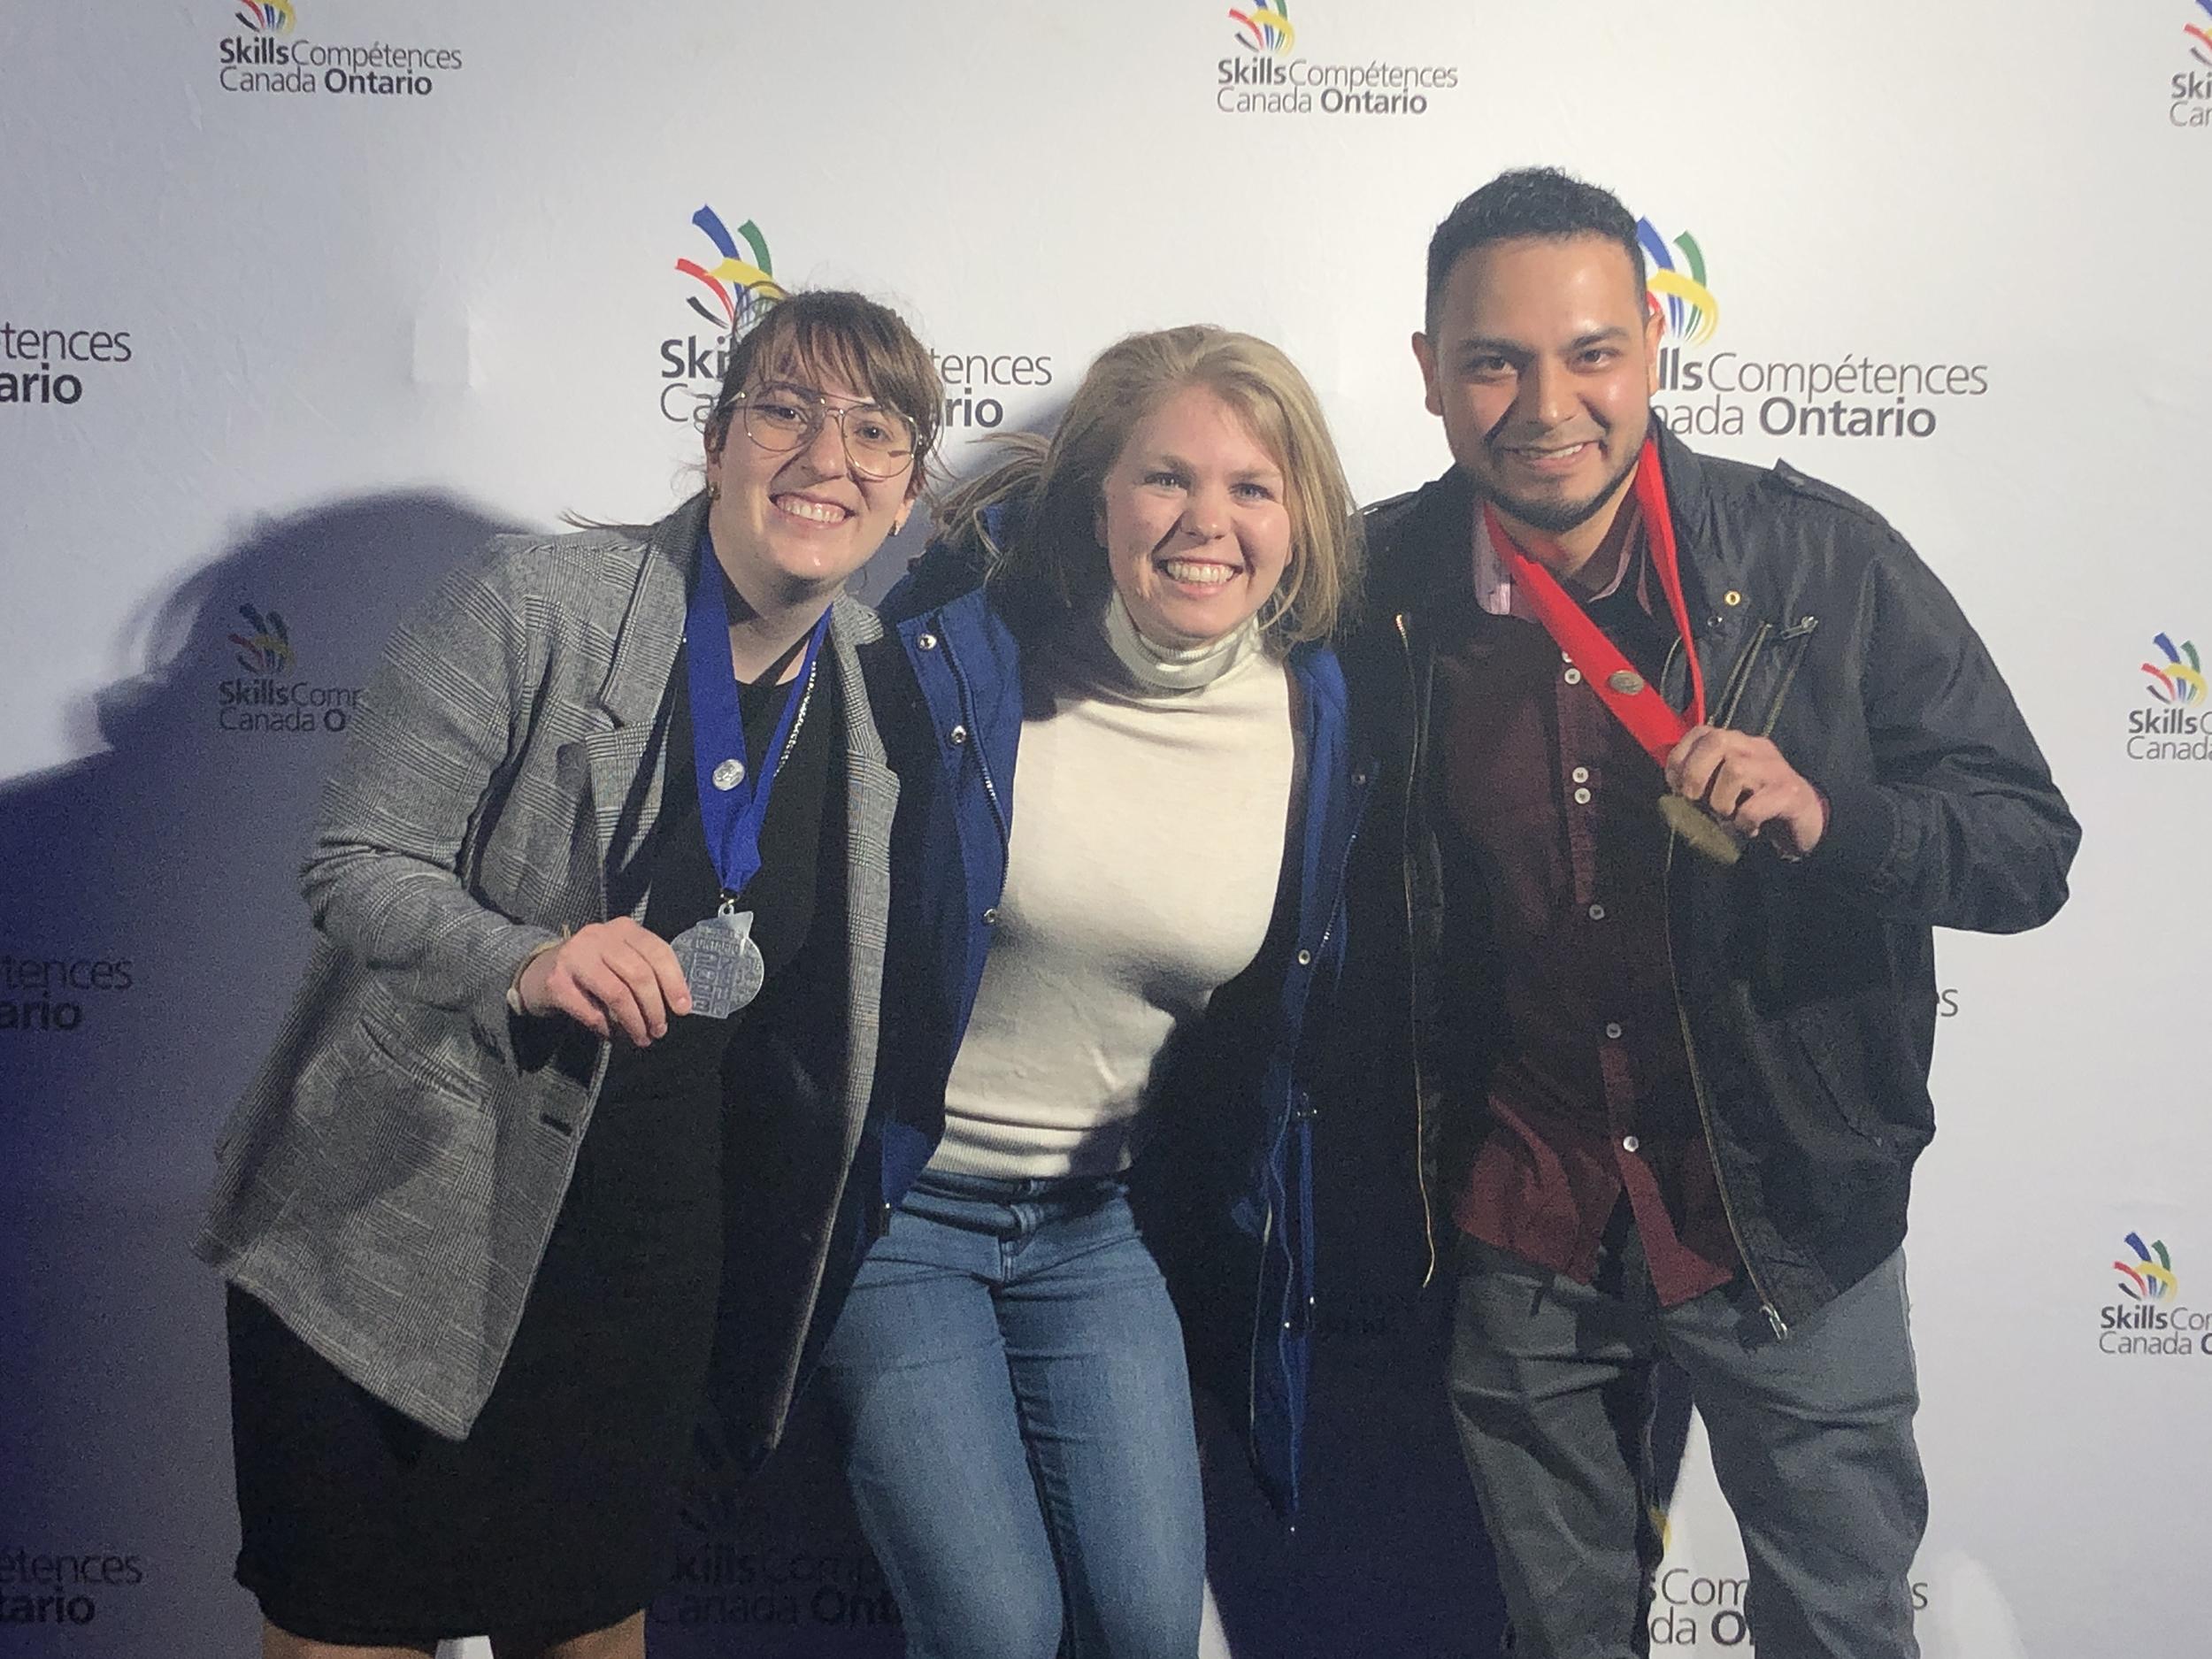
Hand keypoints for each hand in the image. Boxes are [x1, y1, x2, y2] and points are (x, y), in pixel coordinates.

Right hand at [516, 918, 691, 1043]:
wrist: (539, 970)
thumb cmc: (591, 968)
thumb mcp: (621, 959)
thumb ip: (646, 971)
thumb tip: (678, 1004)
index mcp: (623, 929)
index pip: (658, 952)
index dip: (675, 983)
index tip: (683, 1009)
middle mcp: (599, 936)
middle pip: (639, 975)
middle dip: (654, 1008)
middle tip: (659, 1030)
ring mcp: (575, 956)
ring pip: (617, 993)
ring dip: (634, 1022)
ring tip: (642, 1037)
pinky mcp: (557, 981)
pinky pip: (590, 1011)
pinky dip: (606, 1027)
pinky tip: (612, 1034)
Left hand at [1662, 725, 1827, 858]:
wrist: (1808, 822)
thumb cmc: (1759, 806)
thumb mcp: (1726, 789)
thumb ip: (1703, 782)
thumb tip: (1674, 791)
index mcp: (1739, 744)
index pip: (1702, 732)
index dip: (1680, 757)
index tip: (1675, 785)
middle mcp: (1757, 749)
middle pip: (1717, 741)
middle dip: (1695, 773)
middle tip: (1695, 801)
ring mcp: (1776, 770)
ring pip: (1735, 770)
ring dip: (1721, 801)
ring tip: (1728, 817)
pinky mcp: (1790, 794)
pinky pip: (1755, 806)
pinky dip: (1743, 822)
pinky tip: (1749, 829)